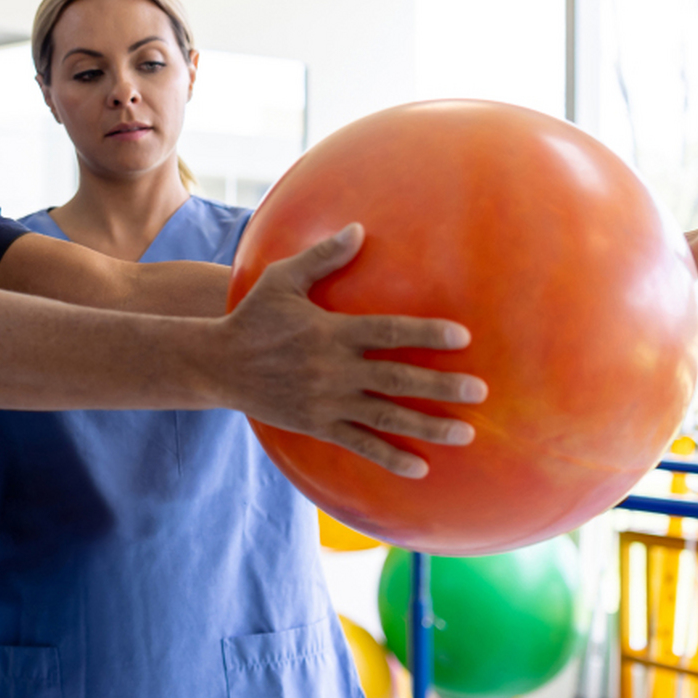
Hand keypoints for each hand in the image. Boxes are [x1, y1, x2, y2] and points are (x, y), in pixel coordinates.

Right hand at [219, 225, 485, 476]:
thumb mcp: (282, 279)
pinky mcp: (317, 425)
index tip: (462, 337)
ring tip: (466, 433)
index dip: (426, 334)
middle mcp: (333, 370)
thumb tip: (359, 229)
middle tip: (480, 390)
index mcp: (331, 332)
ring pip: (386, 417)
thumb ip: (323, 257)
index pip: (388, 333)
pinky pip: (359, 445)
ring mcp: (326, 402)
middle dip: (442, 386)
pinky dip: (389, 457)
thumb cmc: (253, 316)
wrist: (217, 365)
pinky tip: (420, 468)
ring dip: (428, 426)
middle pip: (397, 380)